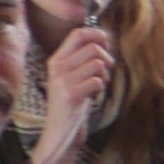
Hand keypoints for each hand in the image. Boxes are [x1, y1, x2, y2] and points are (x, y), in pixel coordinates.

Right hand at [37, 24, 116, 163]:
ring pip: (97, 64)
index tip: (107, 45)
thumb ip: (83, 58)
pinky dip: (100, 88)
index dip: (97, 35)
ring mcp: (61, 81)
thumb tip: (104, 38)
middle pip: (93, 48)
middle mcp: (56, 67)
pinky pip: (97, 81)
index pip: (77, 34)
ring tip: (97, 85)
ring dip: (104, 75)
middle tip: (105, 72)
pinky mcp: (69, 95)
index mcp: (56, 59)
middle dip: (106, 58)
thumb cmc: (72, 101)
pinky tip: (92, 96)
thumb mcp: (74, 74)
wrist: (59, 130)